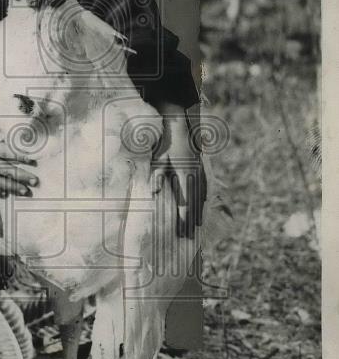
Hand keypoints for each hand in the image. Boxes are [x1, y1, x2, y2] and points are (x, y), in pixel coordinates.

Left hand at [151, 104, 206, 237]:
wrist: (180, 121)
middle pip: (195, 202)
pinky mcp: (200, 165)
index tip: (183, 231)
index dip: (184, 217)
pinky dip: (204, 197)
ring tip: (198, 226)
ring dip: (200, 211)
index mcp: (184, 173)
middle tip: (189, 237)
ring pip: (202, 195)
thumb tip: (153, 191)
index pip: (185, 201)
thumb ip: (157, 175)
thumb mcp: (157, 157)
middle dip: (192, 221)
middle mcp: (195, 173)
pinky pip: (204, 185)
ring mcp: (200, 169)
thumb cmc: (165, 140)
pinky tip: (204, 202)